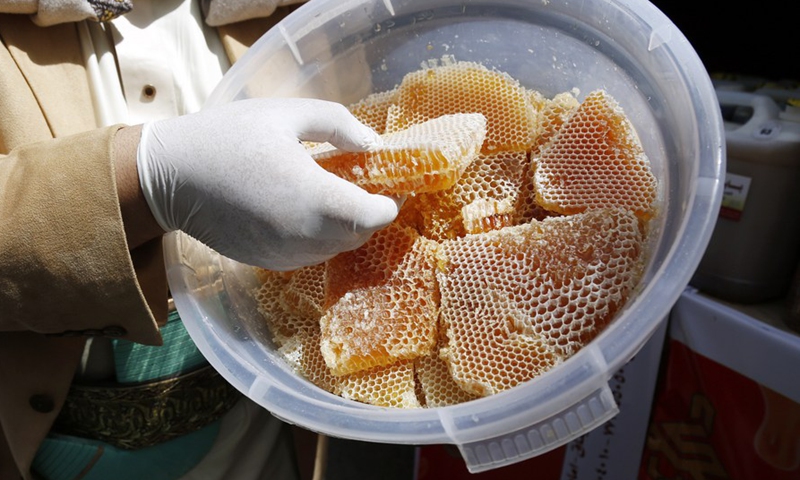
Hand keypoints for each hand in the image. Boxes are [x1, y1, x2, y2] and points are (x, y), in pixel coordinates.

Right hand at [136, 98, 399, 269]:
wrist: (171, 175)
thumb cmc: (228, 137)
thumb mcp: (287, 114)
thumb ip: (339, 125)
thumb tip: (373, 144)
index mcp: (313, 198)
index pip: (375, 216)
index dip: (390, 202)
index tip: (392, 184)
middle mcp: (304, 236)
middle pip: (360, 234)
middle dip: (370, 212)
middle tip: (366, 183)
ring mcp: (285, 254)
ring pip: (336, 247)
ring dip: (346, 225)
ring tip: (335, 193)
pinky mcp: (269, 262)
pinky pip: (311, 254)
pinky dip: (320, 236)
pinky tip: (306, 209)